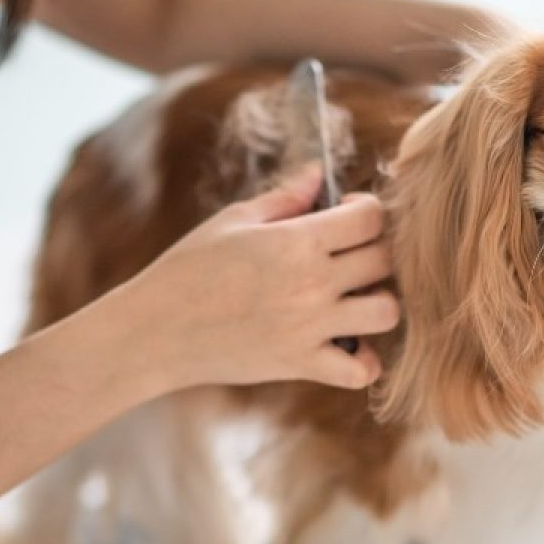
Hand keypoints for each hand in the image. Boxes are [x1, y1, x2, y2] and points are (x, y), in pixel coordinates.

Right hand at [123, 166, 399, 390]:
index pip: (370, 217)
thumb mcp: (233, 222)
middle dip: (375, 251)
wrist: (156, 330)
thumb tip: (319, 174)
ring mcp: (309, 327)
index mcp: (296, 241)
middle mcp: (311, 283)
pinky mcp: (300, 364)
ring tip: (353, 299)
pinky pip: (360, 370)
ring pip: (387, 312)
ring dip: (378, 302)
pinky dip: (363, 360)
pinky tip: (345, 343)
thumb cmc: (188, 269)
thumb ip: (285, 198)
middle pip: (385, 260)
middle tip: (349, 256)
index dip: (366, 210)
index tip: (346, 215)